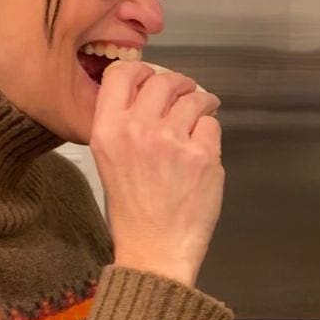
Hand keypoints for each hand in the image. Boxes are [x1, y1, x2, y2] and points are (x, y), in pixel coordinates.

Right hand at [90, 62, 223, 285]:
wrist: (154, 249)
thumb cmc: (133, 211)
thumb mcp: (110, 161)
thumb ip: (124, 124)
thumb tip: (149, 94)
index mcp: (108, 130)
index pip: (123, 73)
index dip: (142, 70)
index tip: (153, 76)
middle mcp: (137, 129)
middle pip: (164, 79)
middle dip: (179, 82)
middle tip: (187, 91)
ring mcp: (172, 141)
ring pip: (194, 99)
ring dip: (202, 102)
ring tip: (203, 112)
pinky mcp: (203, 156)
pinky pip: (212, 125)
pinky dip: (211, 133)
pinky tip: (204, 149)